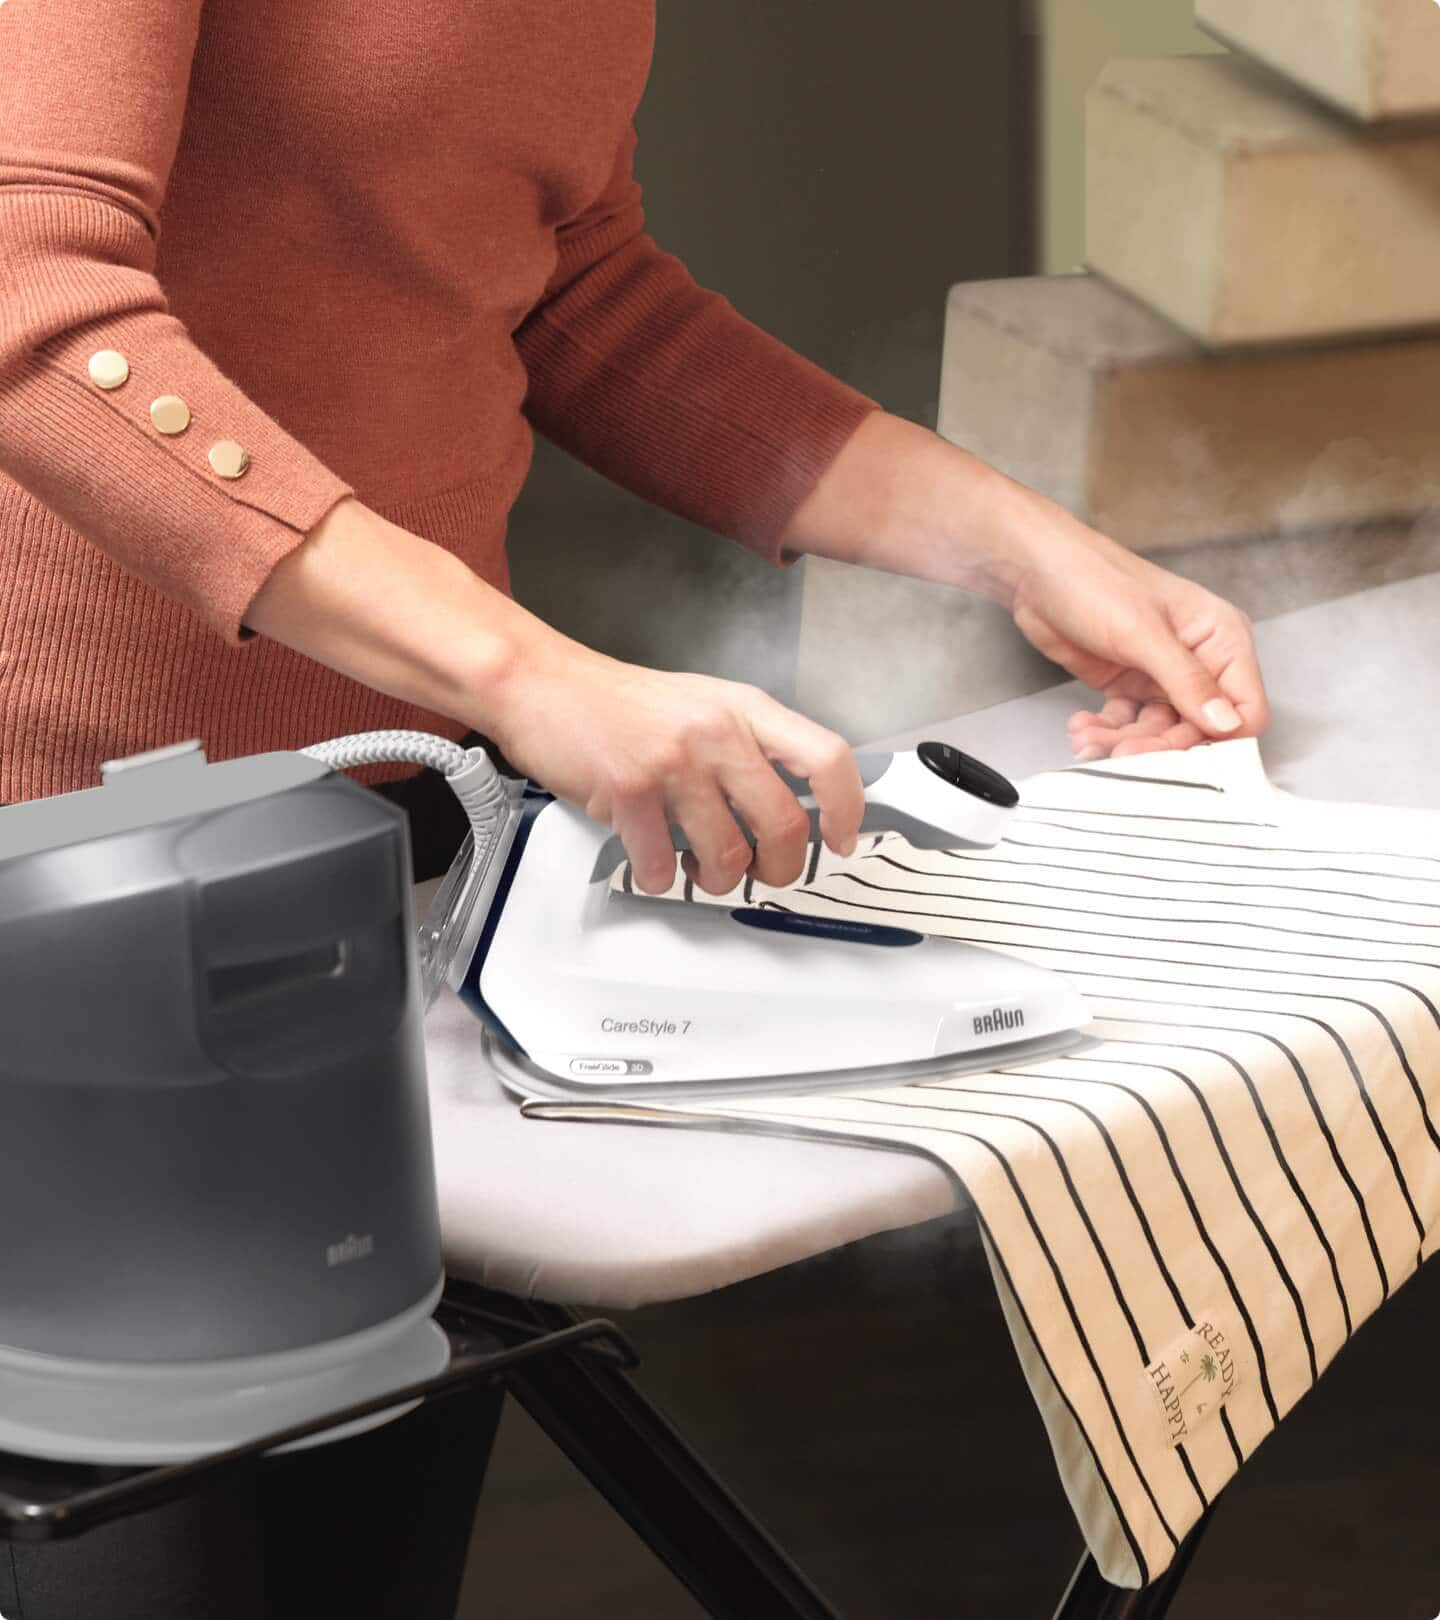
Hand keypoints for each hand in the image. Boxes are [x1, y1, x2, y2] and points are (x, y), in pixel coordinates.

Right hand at [483, 630, 864, 894]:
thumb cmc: (622, 704)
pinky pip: (662, 866)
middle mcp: (718, 733)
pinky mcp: (629, 792)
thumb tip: (796, 808)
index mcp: (746, 710)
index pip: (827, 759)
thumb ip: (750, 747)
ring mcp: (673, 762)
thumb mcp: (704, 705)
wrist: (544, 685)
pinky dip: (659, 879)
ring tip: (698, 869)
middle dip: (780, 870)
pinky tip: (652, 861)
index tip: (841, 840)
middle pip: (786, 824)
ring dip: (716, 881)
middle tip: (763, 875)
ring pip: (728, 856)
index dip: (847, 809)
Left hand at [1005, 496, 1269, 759]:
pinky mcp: (1127, 685)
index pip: (1244, 707)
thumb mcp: (1143, 632)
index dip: (1221, 740)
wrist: (1037, 570)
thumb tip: (1227, 724)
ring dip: (1124, 743)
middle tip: (1122, 754)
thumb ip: (1187, 681)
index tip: (1185, 760)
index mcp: (1221, 638)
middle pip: (1197, 729)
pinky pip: (1127, 724)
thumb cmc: (1094, 581)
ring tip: (1089, 739)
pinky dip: (1106, 733)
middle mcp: (1198, 660)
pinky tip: (1082, 728)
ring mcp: (1161, 675)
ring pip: (1158, 731)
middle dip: (1159, 745)